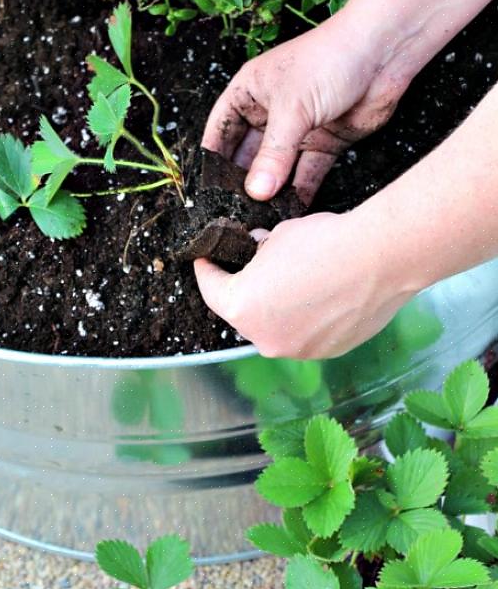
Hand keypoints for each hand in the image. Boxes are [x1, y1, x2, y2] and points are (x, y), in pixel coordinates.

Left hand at [194, 211, 420, 358]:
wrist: (381, 258)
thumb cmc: (325, 242)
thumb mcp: (277, 235)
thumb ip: (258, 251)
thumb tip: (258, 252)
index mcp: (241, 307)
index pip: (211, 289)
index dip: (207, 271)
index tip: (207, 261)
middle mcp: (264, 338)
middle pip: (243, 314)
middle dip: (246, 291)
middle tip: (255, 269)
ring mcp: (297, 350)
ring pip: (276, 327)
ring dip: (277, 309)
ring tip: (295, 283)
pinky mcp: (327, 352)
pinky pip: (305, 334)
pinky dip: (306, 319)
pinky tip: (321, 297)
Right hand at [202, 15, 411, 205]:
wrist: (384, 52)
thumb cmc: (331, 59)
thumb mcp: (293, 107)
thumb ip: (274, 154)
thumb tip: (256, 192)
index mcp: (250, 92)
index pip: (220, 130)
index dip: (212, 159)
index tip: (205, 190)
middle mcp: (270, 112)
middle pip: (247, 155)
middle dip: (241, 182)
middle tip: (232, 211)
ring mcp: (298, 130)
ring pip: (277, 169)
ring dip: (269, 192)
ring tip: (258, 218)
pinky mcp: (324, 144)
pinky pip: (306, 174)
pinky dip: (299, 193)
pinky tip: (289, 211)